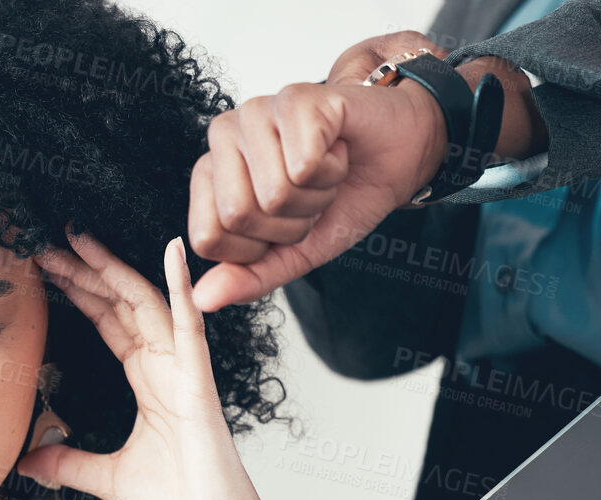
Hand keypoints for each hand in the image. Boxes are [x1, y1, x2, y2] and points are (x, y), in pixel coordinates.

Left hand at [19, 230, 280, 499]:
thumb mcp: (104, 478)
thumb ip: (67, 462)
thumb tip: (28, 460)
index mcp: (150, 385)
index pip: (111, 326)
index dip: (82, 295)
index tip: (50, 271)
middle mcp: (168, 370)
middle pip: (123, 307)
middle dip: (88, 274)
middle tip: (52, 243)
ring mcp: (185, 372)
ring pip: (147, 306)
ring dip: (115, 271)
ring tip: (83, 239)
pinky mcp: (199, 383)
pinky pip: (190, 326)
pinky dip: (181, 288)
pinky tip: (171, 252)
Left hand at [187, 33, 545, 311]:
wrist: (398, 155)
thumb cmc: (342, 196)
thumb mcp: (293, 253)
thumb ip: (248, 277)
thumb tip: (202, 300)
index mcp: (211, 173)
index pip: (207, 237)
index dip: (255, 248)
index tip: (283, 224)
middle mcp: (224, 136)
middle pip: (238, 215)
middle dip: (289, 224)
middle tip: (309, 197)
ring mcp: (257, 111)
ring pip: (273, 193)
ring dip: (314, 197)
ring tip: (323, 173)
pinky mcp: (296, 98)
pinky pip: (305, 166)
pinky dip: (332, 171)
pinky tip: (338, 151)